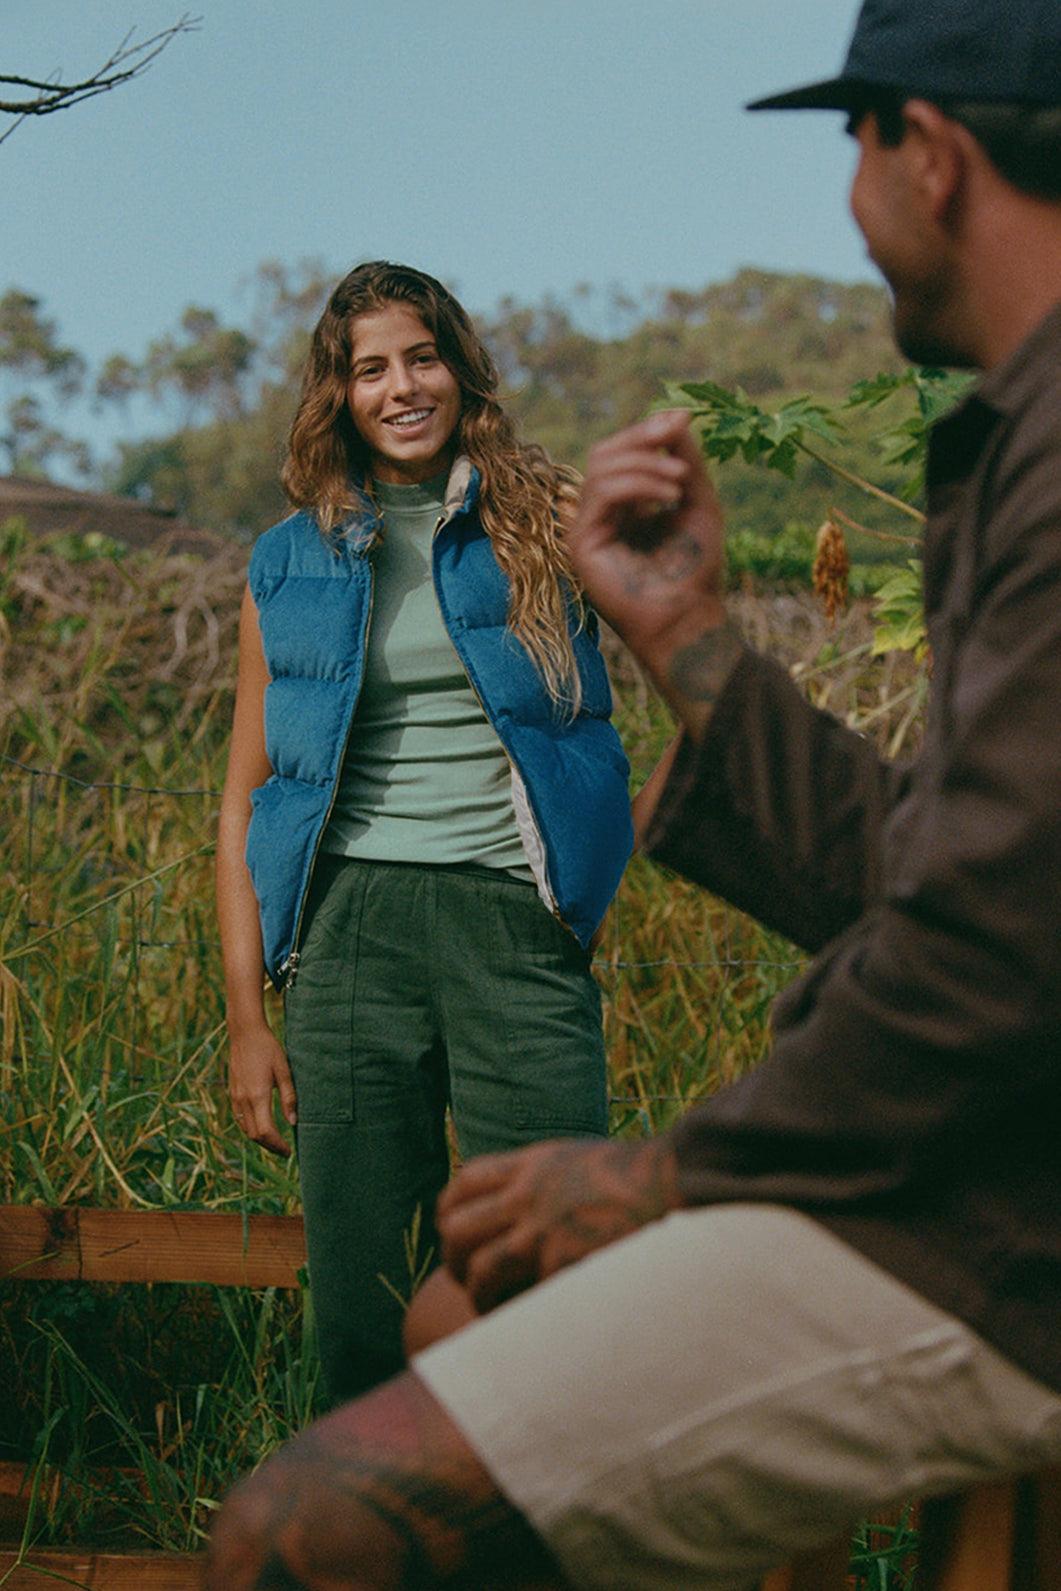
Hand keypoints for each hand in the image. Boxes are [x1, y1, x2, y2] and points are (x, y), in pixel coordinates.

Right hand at [227, 1025, 296, 1156]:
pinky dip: (250, 1128)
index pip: (266, 1132)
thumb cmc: (268, 1048)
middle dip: (269, 1147)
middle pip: (254, 1135)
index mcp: (258, 1096)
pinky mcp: (232, 1092)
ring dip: (260, 1139)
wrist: (245, 1032)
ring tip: (275, 1141)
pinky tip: (262, 1125)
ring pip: (245, 1129)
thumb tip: (293, 1122)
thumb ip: (289, 1097)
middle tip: (284, 1151)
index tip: (289, 1151)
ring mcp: (235, 1096)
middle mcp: (243, 1100)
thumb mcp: (284, 1070)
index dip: (277, 1145)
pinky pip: (240, 1118)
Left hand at [437, 1137, 679, 1313]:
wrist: (674, 1183)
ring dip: (477, 1292)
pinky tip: (524, 1321)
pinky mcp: (560, 1264)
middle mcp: (527, 1196)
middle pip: (458, 1228)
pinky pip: (517, 1296)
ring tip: (488, 1306)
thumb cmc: (638, 1177)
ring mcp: (541, 1231)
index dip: (449, 1211)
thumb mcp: (580, 1159)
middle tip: (465, 1276)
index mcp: (532, 1165)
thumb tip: (526, 1203)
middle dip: (453, 1257)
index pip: (465, 1183)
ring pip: (479, 1268)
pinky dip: (513, 1312)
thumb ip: (547, 1178)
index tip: (453, 1231)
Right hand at [569, 412, 740, 738]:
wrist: (689, 618)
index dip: (647, 431)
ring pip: (601, 468)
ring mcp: (586, 529)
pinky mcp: (580, 545)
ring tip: (681, 483)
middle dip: (642, 439)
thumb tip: (675, 415)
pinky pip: (601, 494)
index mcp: (623, 504)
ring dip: (646, 466)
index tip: (682, 419)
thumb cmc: (695, 568)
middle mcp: (599, 514)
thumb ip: (685, 459)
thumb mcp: (697, 501)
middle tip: (676, 438)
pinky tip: (668, 499)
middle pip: (604, 452)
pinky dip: (638, 485)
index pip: (622, 452)